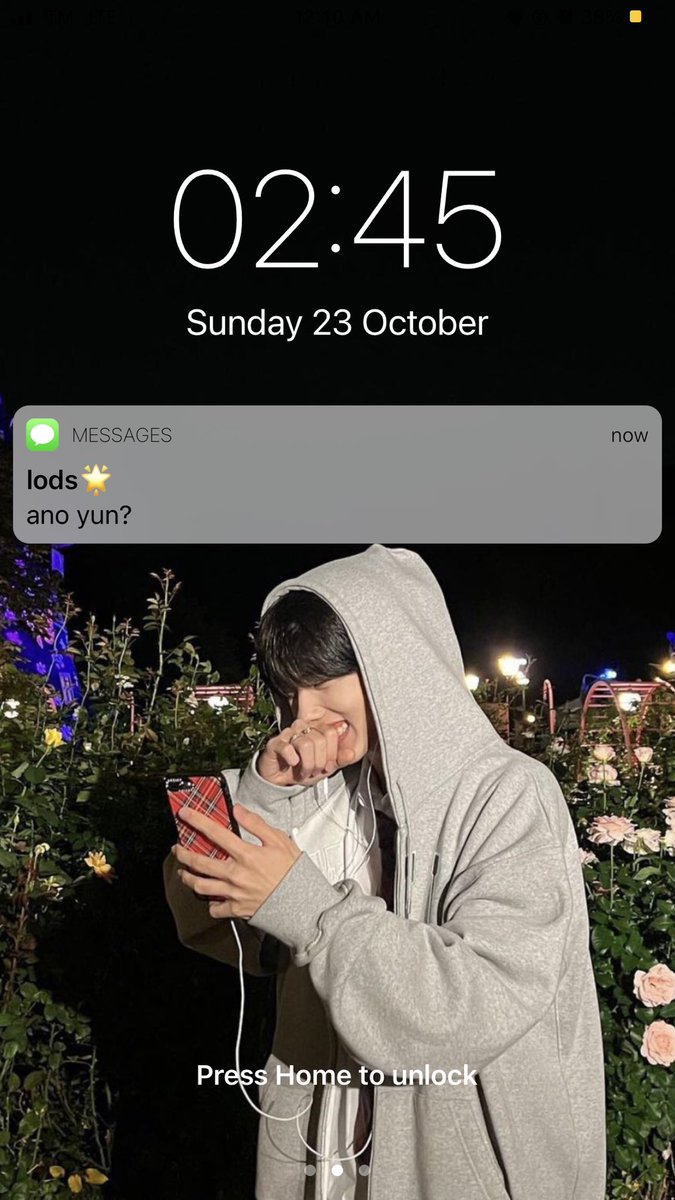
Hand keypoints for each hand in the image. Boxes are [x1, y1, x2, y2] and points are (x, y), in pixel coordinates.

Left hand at [172, 803, 302, 919]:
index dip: (197, 821)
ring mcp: (233, 893)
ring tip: (183, 872)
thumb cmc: (292, 872)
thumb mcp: (279, 840)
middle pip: (200, 862)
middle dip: (183, 853)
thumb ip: (256, 824)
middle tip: (177, 848)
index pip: (215, 833)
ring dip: (188, 877)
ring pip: (200, 886)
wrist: (302, 903)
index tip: (185, 814)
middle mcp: (235, 874)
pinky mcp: (236, 910)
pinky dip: (209, 903)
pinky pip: (214, 908)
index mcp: (246, 854)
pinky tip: (208, 897)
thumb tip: (238, 811)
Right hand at [257, 718, 354, 786]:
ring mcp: (287, 734)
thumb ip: (339, 760)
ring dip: (307, 764)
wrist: (280, 782)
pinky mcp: (274, 743)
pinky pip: (287, 747)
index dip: (332, 753)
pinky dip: (292, 759)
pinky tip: (292, 763)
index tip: (328, 765)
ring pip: (305, 744)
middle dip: (319, 762)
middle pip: (320, 739)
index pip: (331, 733)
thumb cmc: (302, 770)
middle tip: (315, 771)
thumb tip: (351, 754)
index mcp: (316, 730)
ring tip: (304, 771)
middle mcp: (302, 728)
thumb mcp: (325, 768)